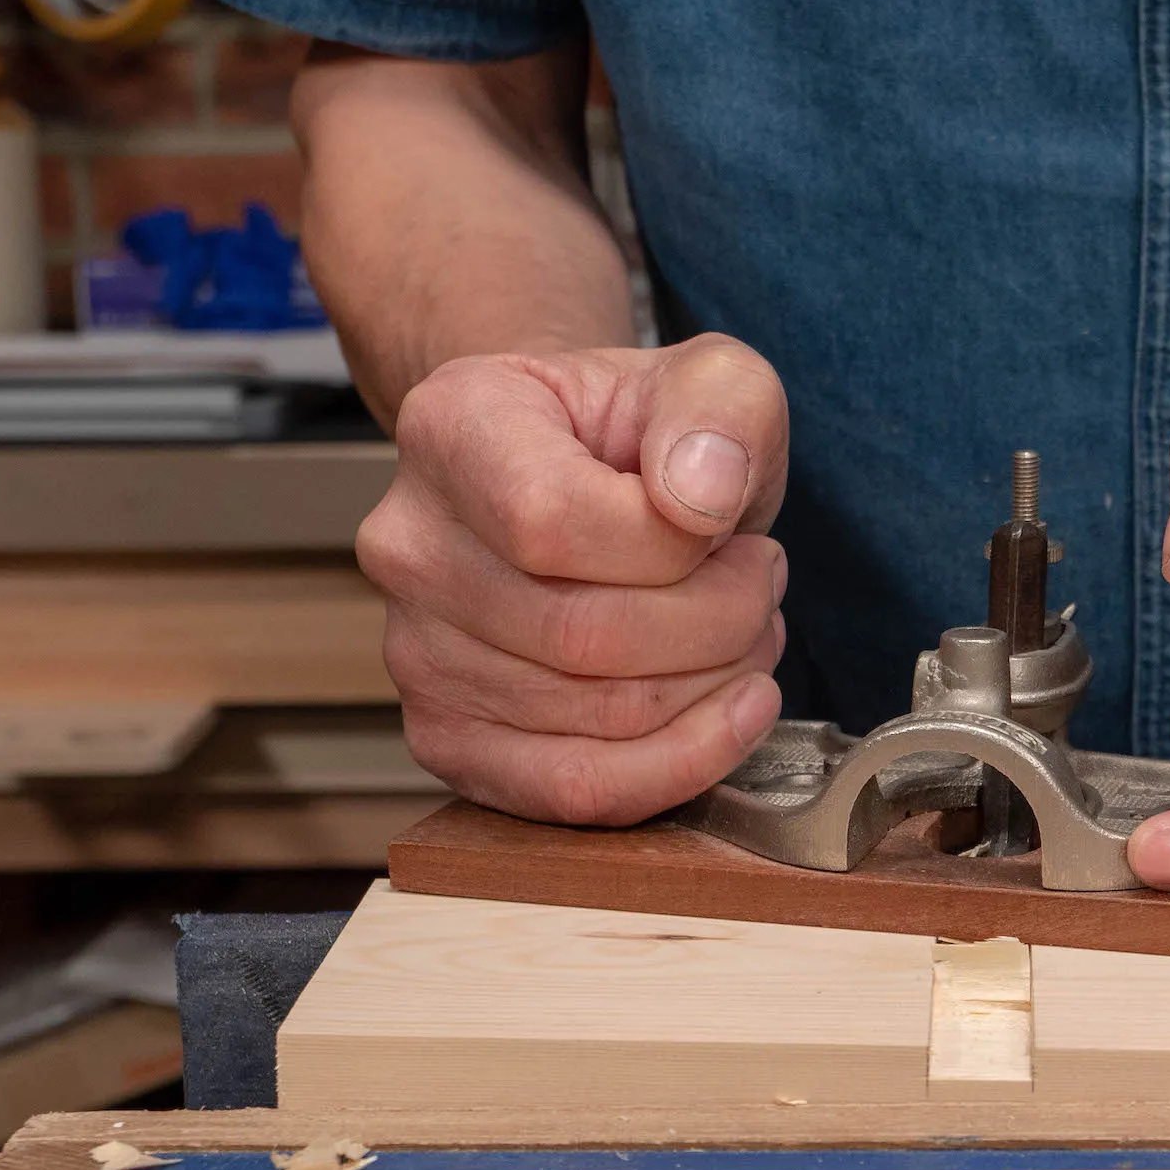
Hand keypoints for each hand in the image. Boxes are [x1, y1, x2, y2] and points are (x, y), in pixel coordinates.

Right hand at [357, 334, 789, 824]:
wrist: (592, 481)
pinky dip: (678, 765)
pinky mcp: (450, 740)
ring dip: (712, 688)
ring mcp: (415, 653)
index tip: (729, 525)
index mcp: (451, 428)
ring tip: (741, 633)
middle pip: (585, 636)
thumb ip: (722, 408)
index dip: (676, 546)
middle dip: (720, 623)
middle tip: (760, 586)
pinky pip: (571, 789)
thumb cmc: (647, 436)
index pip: (553, 522)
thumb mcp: (713, 380)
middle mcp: (409, 544)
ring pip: (596, 719)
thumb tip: (699, 495)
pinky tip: (728, 713)